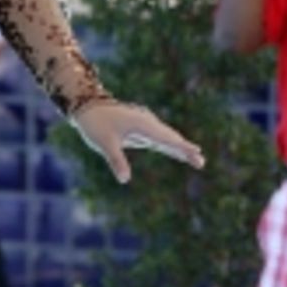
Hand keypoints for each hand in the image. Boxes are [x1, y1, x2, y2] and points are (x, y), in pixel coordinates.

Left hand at [71, 100, 205, 184]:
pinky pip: (158, 138)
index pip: (166, 139)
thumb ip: (116, 161)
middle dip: (186, 149)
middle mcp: (146, 122)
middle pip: (170, 138)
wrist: (86, 106)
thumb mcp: (104, 144)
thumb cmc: (95, 124)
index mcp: (142, 124)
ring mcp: (144, 124)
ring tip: (196, 157)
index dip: (182, 148)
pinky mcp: (139, 128)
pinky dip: (169, 145)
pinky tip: (177, 151)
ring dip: (180, 147)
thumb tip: (125, 180)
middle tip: (201, 162)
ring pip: (166, 137)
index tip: (197, 154)